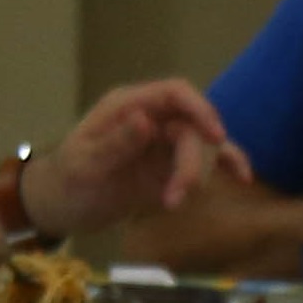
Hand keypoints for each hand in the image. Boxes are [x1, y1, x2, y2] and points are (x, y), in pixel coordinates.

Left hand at [24, 77, 251, 236]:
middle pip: (192, 128)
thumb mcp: (84, 165)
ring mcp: (163, 143)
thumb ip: (115, 143)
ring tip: (174, 203)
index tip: (216, 136)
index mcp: (128, 107)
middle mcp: (151, 119)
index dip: (200, 109)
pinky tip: (242, 178)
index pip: (175, 94)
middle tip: (178, 196)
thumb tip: (147, 120)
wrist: (61, 208)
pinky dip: (223, 167)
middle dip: (192, 162)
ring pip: (201, 148)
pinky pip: (204, 161)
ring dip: (198, 175)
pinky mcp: (170, 166)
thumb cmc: (66, 182)